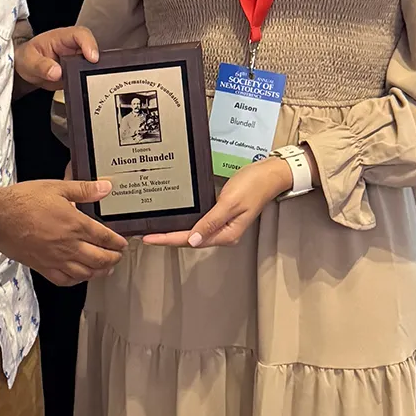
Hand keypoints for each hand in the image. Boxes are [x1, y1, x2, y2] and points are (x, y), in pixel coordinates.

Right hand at [0, 179, 126, 285]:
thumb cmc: (24, 200)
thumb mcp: (56, 187)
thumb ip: (83, 189)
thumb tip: (105, 188)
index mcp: (75, 224)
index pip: (104, 238)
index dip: (117, 242)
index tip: (122, 243)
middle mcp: (69, 246)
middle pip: (100, 259)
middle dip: (113, 259)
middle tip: (117, 256)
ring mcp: (56, 259)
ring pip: (86, 273)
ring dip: (99, 272)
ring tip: (105, 269)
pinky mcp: (43, 267)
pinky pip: (65, 280)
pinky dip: (77, 280)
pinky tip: (80, 276)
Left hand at [14, 25, 98, 91]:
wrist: (26, 71)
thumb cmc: (27, 58)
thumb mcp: (29, 60)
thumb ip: (41, 66)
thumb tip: (56, 72)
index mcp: (61, 37)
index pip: (80, 34)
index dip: (89, 44)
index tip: (92, 57)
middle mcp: (72, 47)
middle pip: (92, 49)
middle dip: (96, 62)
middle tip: (93, 75)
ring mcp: (76, 61)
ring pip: (93, 65)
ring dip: (93, 74)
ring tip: (87, 84)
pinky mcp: (77, 73)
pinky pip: (87, 78)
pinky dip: (89, 84)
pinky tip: (85, 90)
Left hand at [142, 158, 291, 248]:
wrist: (269, 174)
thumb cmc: (252, 186)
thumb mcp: (229, 203)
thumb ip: (211, 222)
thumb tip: (193, 240)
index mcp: (226, 234)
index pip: (190, 240)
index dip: (168, 240)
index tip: (149, 238)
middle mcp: (223, 233)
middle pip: (190, 239)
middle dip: (168, 239)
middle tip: (147, 236)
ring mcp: (223, 225)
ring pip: (194, 232)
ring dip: (175, 232)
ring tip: (157, 231)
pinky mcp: (222, 215)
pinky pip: (200, 223)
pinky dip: (186, 222)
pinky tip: (177, 219)